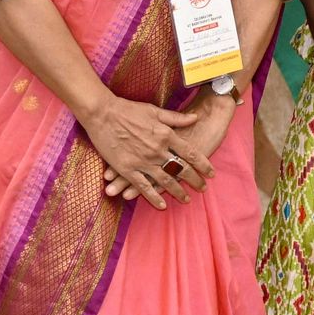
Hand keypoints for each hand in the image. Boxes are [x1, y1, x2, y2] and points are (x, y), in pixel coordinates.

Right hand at [79, 94, 208, 208]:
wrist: (102, 114)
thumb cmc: (128, 110)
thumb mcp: (155, 110)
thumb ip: (176, 118)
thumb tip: (196, 118)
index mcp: (166, 135)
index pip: (191, 153)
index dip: (203, 165)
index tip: (211, 173)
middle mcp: (158, 150)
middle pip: (181, 169)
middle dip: (194, 180)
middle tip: (203, 189)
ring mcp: (143, 161)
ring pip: (165, 181)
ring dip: (177, 191)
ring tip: (186, 199)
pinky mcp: (127, 169)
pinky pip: (143, 187)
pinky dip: (153, 197)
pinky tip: (162, 205)